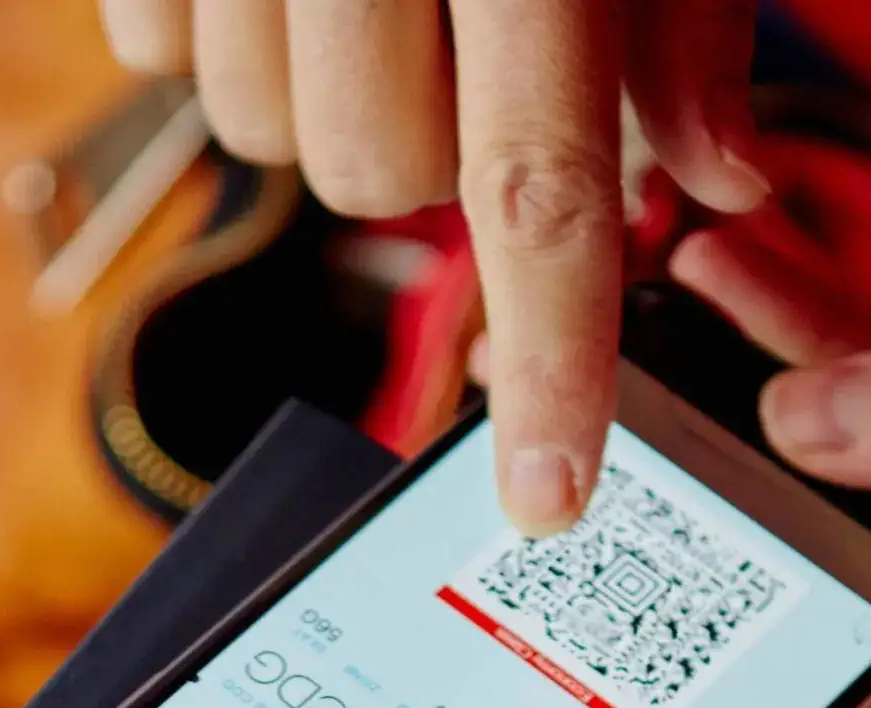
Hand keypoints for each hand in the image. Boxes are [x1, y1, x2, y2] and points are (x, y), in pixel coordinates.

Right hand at [98, 0, 768, 533]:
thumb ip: (676, 9)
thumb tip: (710, 175)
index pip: (535, 183)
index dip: (553, 354)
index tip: (550, 495)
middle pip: (377, 176)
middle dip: (430, 146)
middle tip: (452, 40)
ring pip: (262, 136)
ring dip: (319, 91)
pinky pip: (160, 54)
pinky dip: (220, 28)